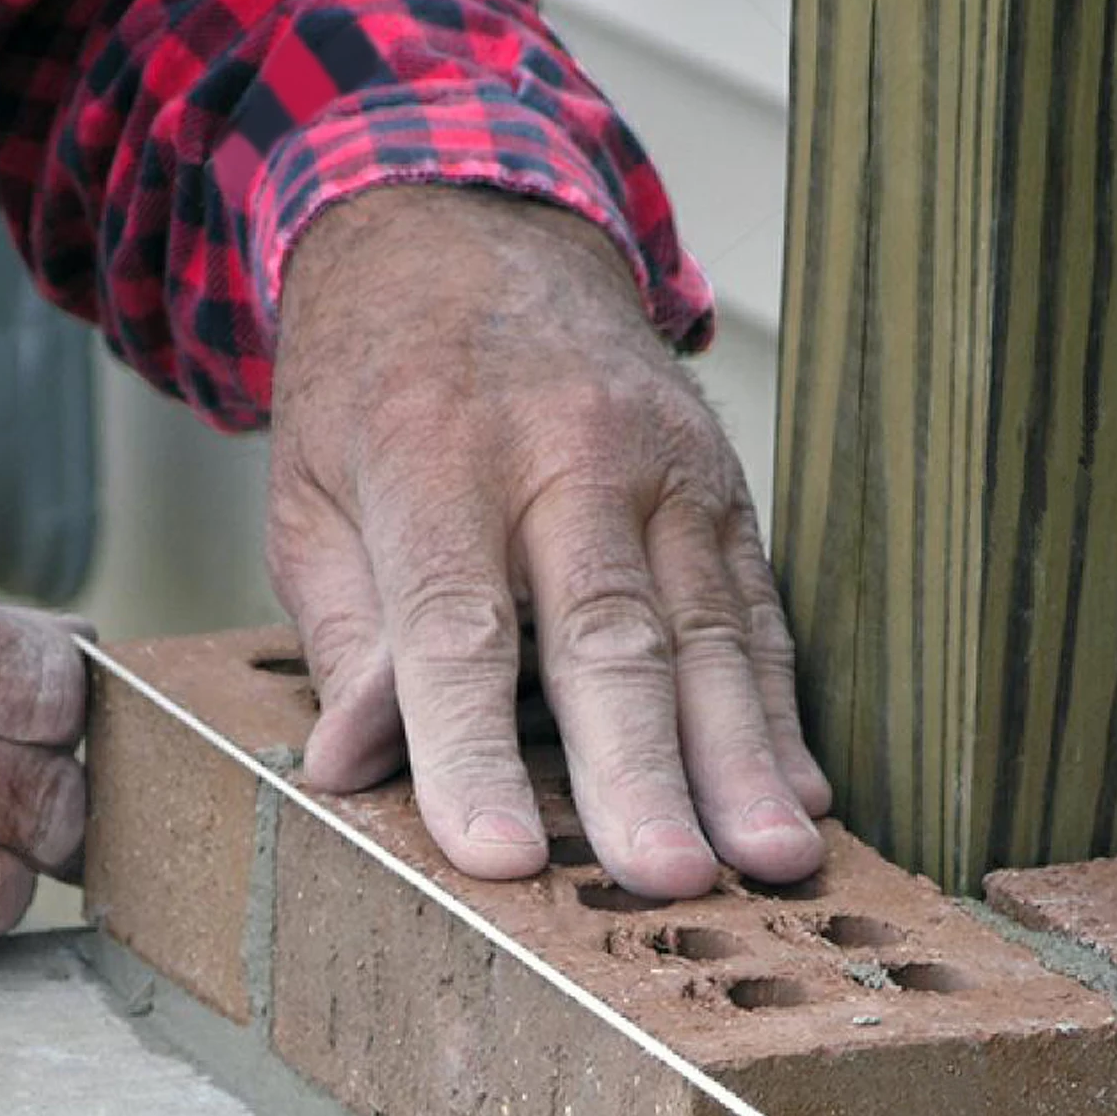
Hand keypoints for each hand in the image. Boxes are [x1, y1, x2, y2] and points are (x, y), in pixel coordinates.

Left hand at [267, 186, 830, 899]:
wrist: (472, 235)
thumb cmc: (380, 394)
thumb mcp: (312, 496)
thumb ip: (347, 631)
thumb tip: (358, 763)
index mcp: (436, 457)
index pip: (458, 630)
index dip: (475, 750)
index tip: (498, 858)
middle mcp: (566, 456)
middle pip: (611, 635)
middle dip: (645, 769)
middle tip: (669, 879)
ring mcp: (665, 468)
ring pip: (710, 631)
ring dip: (745, 760)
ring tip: (775, 860)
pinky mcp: (726, 491)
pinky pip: (759, 612)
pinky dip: (780, 711)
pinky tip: (804, 793)